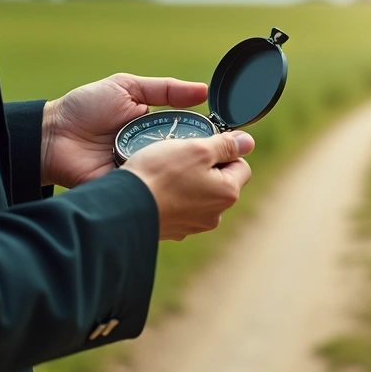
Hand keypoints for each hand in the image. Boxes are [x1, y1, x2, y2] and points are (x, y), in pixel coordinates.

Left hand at [41, 73, 207, 188]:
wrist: (51, 136)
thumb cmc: (85, 108)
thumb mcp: (127, 88)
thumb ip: (166, 89)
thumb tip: (204, 91)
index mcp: (156, 129)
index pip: (191, 136)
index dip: (208, 137)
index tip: (228, 138)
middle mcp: (152, 153)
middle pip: (186, 160)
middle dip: (198, 159)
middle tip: (214, 157)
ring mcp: (141, 174)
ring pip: (171, 178)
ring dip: (180, 174)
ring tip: (195, 171)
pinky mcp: (128, 192)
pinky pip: (148, 192)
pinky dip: (156, 187)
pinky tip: (169, 184)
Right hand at [121, 132, 254, 239]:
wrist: (123, 206)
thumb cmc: (160, 174)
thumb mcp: (197, 148)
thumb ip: (226, 145)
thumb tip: (247, 142)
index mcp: (227, 193)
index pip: (241, 165)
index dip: (225, 150)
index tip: (204, 144)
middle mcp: (214, 214)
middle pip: (219, 181)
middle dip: (205, 166)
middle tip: (182, 154)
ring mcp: (192, 225)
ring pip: (198, 194)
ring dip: (187, 181)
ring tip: (165, 170)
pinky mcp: (172, 229)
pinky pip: (178, 206)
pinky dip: (171, 196)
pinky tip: (156, 186)